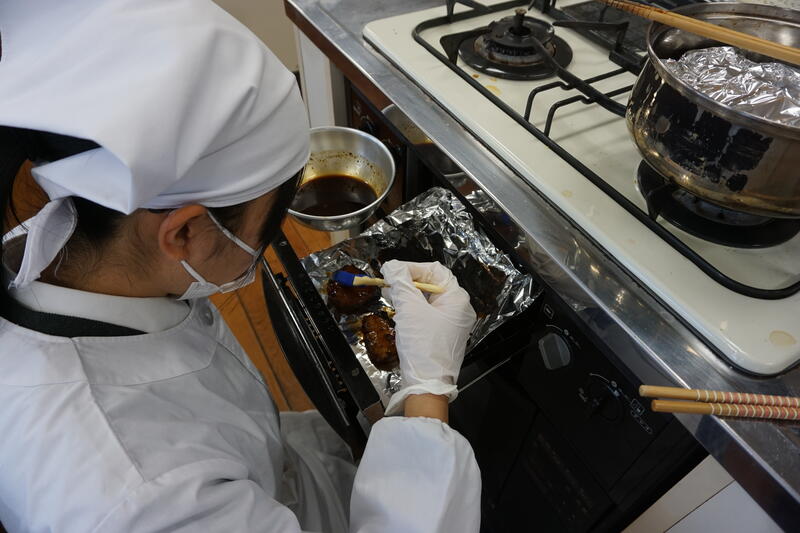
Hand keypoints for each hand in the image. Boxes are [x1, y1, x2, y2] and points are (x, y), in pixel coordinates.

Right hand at [380, 260, 475, 415]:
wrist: (427, 385)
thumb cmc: (422, 345)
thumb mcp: (409, 310)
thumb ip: (401, 283)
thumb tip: (392, 266)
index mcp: (457, 299)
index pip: (435, 271)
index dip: (412, 268)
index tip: (391, 271)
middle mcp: (459, 310)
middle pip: (432, 285)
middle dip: (409, 281)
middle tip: (389, 283)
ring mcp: (452, 324)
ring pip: (429, 300)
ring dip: (409, 296)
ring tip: (391, 296)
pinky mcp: (443, 336)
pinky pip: (428, 315)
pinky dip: (414, 310)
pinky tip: (400, 313)